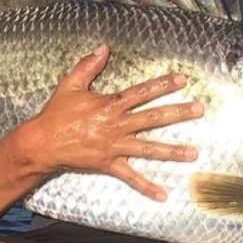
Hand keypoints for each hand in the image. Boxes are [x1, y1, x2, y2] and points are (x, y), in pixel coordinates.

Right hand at [18, 43, 202, 200]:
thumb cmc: (56, 112)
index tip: (182, 80)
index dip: (162, 85)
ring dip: (172, 151)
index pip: (142, 92)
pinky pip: (130, 177)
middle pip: (153, 117)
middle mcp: (116, 124)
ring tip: (194, 153)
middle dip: (178, 113)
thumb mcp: (71, 84)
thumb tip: (103, 48)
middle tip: (199, 110)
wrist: (42, 142)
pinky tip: (162, 194)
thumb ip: (89, 66)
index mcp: (110, 104)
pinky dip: (146, 186)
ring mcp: (114, 146)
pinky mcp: (108, 164)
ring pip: (148, 148)